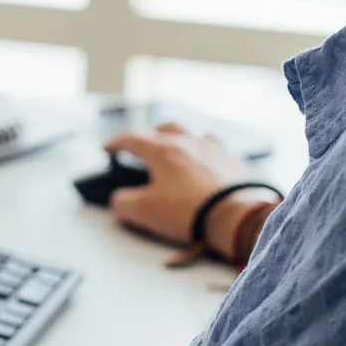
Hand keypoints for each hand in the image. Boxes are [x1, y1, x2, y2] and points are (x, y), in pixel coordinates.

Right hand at [104, 123, 269, 256]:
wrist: (236, 217)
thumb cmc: (189, 212)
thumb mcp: (144, 212)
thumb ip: (123, 203)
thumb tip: (119, 199)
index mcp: (163, 151)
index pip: (132, 139)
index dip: (116, 143)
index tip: (109, 148)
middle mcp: (189, 142)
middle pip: (166, 129)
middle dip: (151, 135)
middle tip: (145, 148)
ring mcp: (216, 149)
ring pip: (195, 135)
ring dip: (183, 141)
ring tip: (180, 154)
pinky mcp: (236, 163)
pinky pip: (220, 152)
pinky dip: (209, 156)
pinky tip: (209, 168)